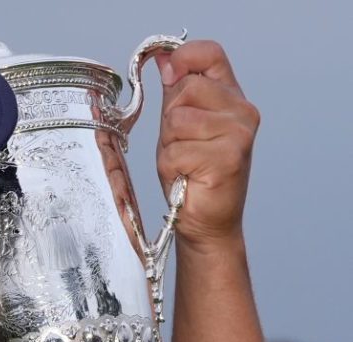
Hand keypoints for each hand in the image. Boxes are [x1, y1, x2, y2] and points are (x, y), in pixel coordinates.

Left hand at [155, 41, 259, 251]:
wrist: (208, 222)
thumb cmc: (192, 176)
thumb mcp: (179, 127)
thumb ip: (175, 93)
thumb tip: (164, 60)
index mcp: (231, 98)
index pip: (210, 54)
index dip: (183, 58)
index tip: (169, 76)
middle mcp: (242, 111)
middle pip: (187, 88)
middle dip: (170, 120)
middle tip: (181, 145)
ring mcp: (240, 133)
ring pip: (178, 119)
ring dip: (169, 146)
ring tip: (185, 163)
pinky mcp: (229, 156)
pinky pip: (177, 149)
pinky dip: (173, 167)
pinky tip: (188, 177)